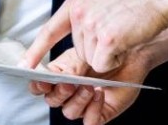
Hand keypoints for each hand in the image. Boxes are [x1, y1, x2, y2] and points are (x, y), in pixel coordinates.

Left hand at [22, 0, 167, 73]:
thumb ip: (90, 11)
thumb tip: (83, 31)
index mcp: (77, 1)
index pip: (51, 29)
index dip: (37, 49)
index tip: (25, 65)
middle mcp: (79, 13)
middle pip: (81, 51)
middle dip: (100, 48)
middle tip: (120, 29)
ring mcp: (91, 27)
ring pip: (93, 61)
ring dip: (110, 54)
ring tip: (127, 31)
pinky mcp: (106, 40)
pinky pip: (104, 65)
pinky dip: (117, 60)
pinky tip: (129, 41)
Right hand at [29, 50, 151, 124]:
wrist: (128, 53)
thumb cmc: (104, 51)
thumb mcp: (79, 54)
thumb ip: (64, 67)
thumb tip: (54, 78)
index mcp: (58, 77)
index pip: (39, 87)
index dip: (38, 86)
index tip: (43, 82)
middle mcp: (69, 93)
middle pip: (53, 101)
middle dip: (60, 93)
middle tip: (70, 83)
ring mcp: (84, 104)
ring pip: (70, 112)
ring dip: (78, 100)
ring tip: (90, 86)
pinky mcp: (100, 112)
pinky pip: (90, 121)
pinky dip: (93, 110)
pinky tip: (99, 94)